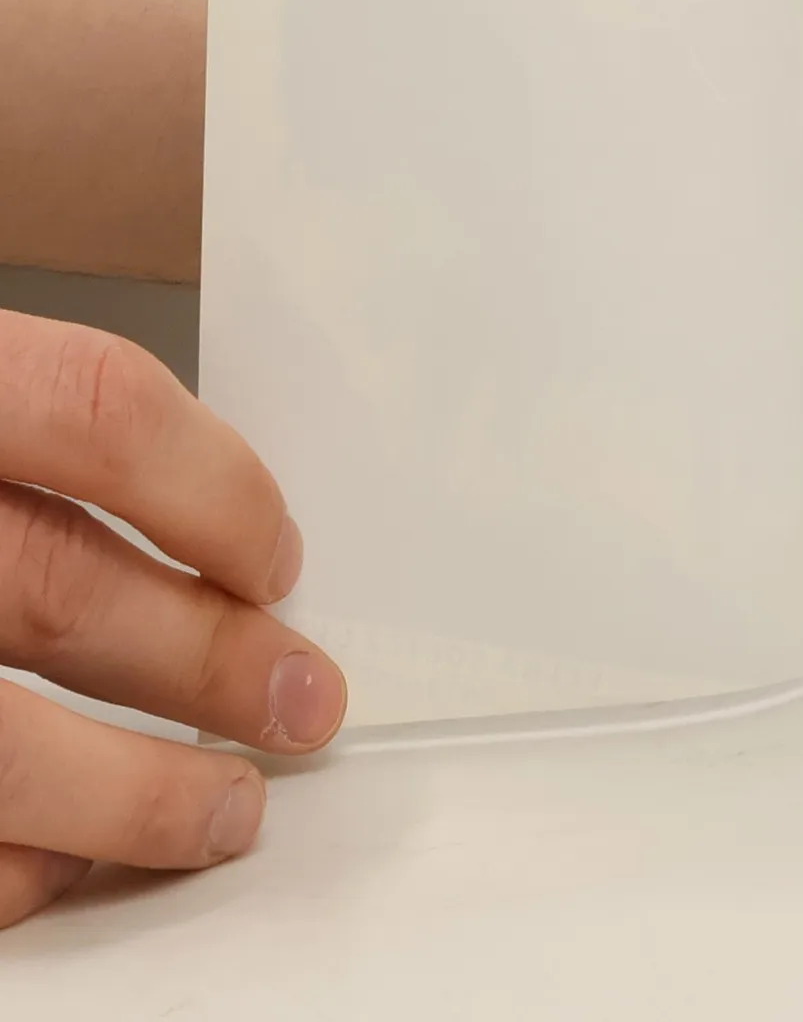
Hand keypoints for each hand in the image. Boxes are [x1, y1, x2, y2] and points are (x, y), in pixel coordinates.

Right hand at [0, 312, 346, 928]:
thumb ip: (30, 426)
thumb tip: (202, 509)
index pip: (96, 409)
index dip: (209, 485)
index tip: (275, 554)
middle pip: (60, 588)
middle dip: (208, 658)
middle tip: (306, 701)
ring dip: (130, 796)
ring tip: (223, 812)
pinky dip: (12, 859)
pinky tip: (60, 860)